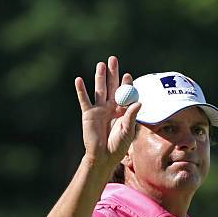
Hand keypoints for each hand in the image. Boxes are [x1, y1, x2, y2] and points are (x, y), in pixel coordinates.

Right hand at [75, 56, 140, 171]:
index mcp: (122, 111)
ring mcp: (99, 109)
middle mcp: (111, 107)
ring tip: (101, 64)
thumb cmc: (118, 147)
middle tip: (113, 59)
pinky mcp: (88, 114)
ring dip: (100, 77)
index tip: (128, 76)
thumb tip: (139, 102)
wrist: (103, 157)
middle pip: (112, 86)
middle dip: (112, 73)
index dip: (126, 84)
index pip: (125, 94)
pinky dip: (81, 90)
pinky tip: (78, 80)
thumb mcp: (127, 131)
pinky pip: (84, 100)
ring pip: (99, 90)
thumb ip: (131, 116)